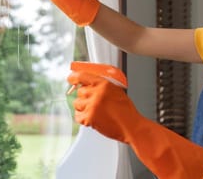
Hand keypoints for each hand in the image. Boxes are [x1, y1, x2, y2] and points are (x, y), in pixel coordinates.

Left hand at [68, 70, 202, 178]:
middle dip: (84, 97)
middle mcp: (96, 93)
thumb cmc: (127, 111)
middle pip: (79, 91)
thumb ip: (102, 86)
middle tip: (93, 103)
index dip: (74, 76)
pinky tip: (92, 118)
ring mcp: (92, 106)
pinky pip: (78, 116)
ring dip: (83, 107)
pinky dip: (83, 118)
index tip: (70, 78)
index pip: (82, 76)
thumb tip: (87, 83)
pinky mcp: (89, 118)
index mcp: (104, 84)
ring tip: (95, 112)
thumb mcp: (116, 91)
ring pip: (77, 103)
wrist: (132, 126)